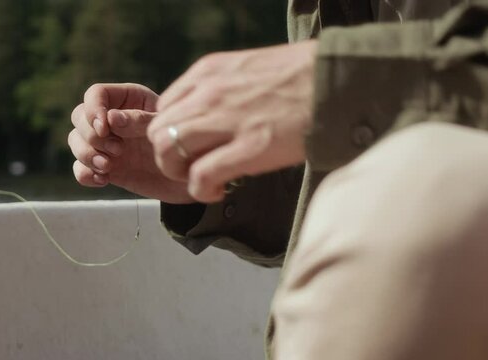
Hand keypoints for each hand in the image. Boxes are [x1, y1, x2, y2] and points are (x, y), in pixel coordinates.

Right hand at [68, 83, 194, 203]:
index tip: (104, 128)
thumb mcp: (169, 129)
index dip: (93, 109)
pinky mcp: (105, 167)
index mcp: (129, 100)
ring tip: (108, 167)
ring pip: (75, 141)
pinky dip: (85, 174)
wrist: (190, 181)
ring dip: (86, 154)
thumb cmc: (185, 146)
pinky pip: (79, 168)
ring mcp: (107, 144)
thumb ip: (141, 121)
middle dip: (91, 135)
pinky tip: (103, 180)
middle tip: (117, 150)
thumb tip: (110, 118)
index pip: (96, 94)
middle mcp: (113, 119)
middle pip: (79, 117)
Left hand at [147, 40, 316, 202]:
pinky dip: (201, 190)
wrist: (339, 81)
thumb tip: (209, 114)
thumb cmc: (302, 76)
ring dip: (180, 174)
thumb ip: (221, 88)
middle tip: (192, 166)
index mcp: (208, 72)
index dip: (172, 132)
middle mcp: (209, 93)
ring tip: (204, 179)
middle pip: (158, 132)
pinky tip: (218, 191)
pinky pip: (200, 176)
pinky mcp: (248, 148)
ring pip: (168, 153)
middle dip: (169, 155)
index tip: (191, 145)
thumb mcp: (248, 68)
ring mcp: (226, 120)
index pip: (164, 107)